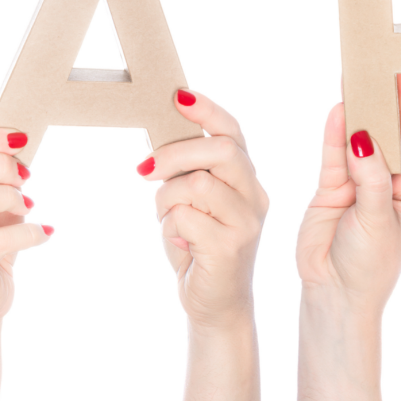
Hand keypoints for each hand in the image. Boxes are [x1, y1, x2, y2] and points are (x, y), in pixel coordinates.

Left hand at [140, 89, 267, 327]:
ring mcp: (247, 222)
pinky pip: (187, 217)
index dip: (207, 110)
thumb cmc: (198, 248)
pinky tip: (178, 243)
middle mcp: (255, 196)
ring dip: (167, 198)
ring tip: (167, 220)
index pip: (233, 132)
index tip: (178, 96)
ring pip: (198, 183)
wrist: (215, 305)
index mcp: (246, 180)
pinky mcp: (231, 246)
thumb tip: (156, 146)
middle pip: (222, 150)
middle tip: (146, 170)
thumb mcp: (192, 204)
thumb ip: (186, 174)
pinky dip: (169, 227)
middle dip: (176, 153)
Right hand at [298, 74, 400, 309]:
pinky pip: (333, 155)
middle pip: (387, 133)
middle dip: (382, 101)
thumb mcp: (379, 219)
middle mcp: (391, 183)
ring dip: (355, 112)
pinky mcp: (332, 189)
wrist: (335, 295)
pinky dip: (334, 133)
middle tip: (376, 64)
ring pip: (358, 140)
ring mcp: (360, 185)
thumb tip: (362, 134)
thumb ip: (371, 176)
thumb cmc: (371, 265)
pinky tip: (335, 109)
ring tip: (352, 77)